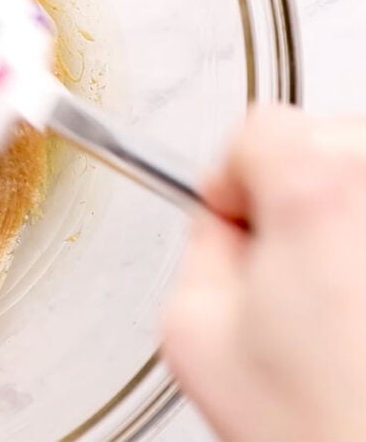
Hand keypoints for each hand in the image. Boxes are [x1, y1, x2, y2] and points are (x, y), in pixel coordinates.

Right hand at [163, 106, 365, 440]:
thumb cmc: (320, 422)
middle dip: (295, 193)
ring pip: (364, 176)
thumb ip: (196, 243)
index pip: (259, 127)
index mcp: (319, 192)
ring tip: (343, 298)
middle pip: (323, 139)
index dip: (233, 180)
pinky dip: (363, 244)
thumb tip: (223, 222)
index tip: (243, 226)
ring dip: (345, 218)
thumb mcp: (191, 329)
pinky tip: (361, 305)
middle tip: (292, 272)